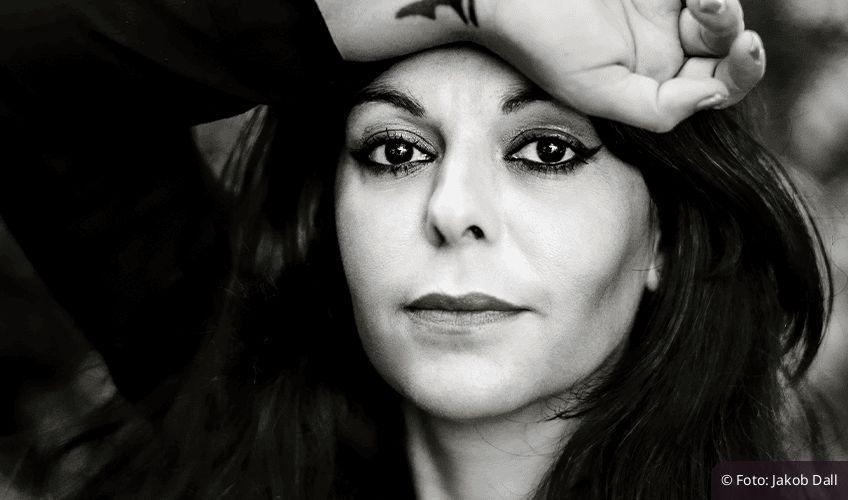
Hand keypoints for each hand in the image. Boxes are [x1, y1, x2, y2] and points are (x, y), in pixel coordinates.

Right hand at [474, 0, 763, 131]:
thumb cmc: (542, 39)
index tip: (745, 49)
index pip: (713, 87)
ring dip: (719, 2)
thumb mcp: (595, 91)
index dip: (740, 72)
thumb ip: (655, 107)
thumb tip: (712, 97)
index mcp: (648, 84)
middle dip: (731, 31)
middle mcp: (658, 49)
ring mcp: (656, 11)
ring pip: (716, 11)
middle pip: (724, 47)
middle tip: (711, 8)